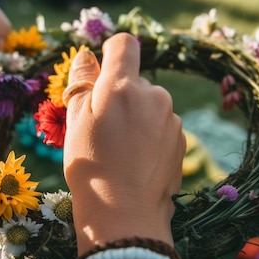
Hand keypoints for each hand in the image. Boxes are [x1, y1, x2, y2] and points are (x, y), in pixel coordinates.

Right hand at [63, 33, 185, 253]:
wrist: (125, 214)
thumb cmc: (91, 164)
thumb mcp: (76, 120)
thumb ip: (82, 82)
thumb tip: (87, 56)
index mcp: (123, 85)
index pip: (124, 45)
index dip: (110, 54)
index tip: (99, 75)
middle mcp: (154, 95)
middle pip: (135, 80)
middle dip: (119, 96)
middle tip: (101, 130)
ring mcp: (172, 119)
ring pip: (149, 106)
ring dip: (135, 118)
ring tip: (119, 151)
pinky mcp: (182, 142)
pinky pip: (161, 128)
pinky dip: (149, 137)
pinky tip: (136, 162)